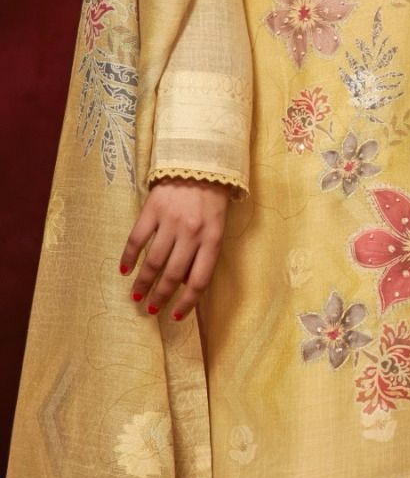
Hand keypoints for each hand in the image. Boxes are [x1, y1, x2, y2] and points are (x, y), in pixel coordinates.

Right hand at [119, 177, 231, 319]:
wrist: (201, 161)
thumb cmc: (212, 198)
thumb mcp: (218, 226)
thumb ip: (205, 253)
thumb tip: (187, 285)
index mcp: (213, 238)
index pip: (199, 280)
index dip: (187, 302)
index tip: (175, 316)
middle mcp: (192, 232)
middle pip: (173, 274)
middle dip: (160, 296)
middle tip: (150, 309)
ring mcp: (171, 221)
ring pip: (153, 261)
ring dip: (143, 282)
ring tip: (136, 295)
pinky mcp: (152, 209)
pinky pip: (137, 239)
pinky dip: (128, 256)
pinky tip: (124, 269)